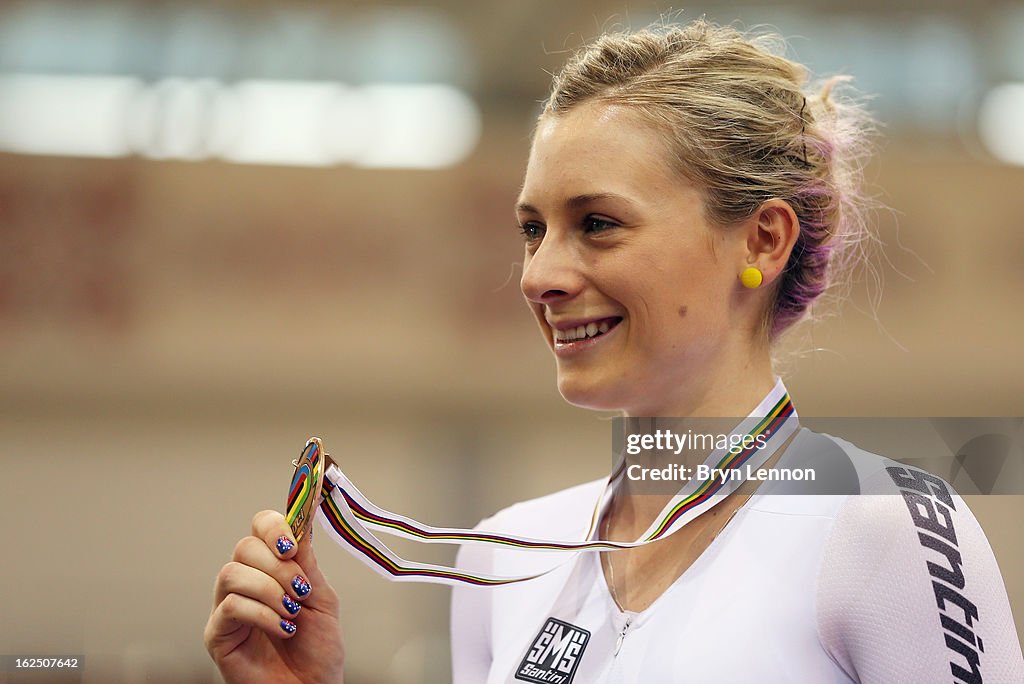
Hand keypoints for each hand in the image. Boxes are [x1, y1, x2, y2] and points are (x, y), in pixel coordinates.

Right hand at [204, 510, 344, 682]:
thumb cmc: (317, 650)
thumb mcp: (322, 599)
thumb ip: (307, 563)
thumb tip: (301, 521)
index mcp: (272, 568)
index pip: (260, 528)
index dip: (273, 527)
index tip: (292, 545)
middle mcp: (246, 582)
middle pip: (244, 547)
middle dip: (278, 566)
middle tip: (300, 590)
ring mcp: (228, 607)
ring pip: (232, 573)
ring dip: (269, 590)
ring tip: (292, 613)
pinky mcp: (218, 633)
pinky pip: (231, 606)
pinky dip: (262, 614)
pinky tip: (282, 628)